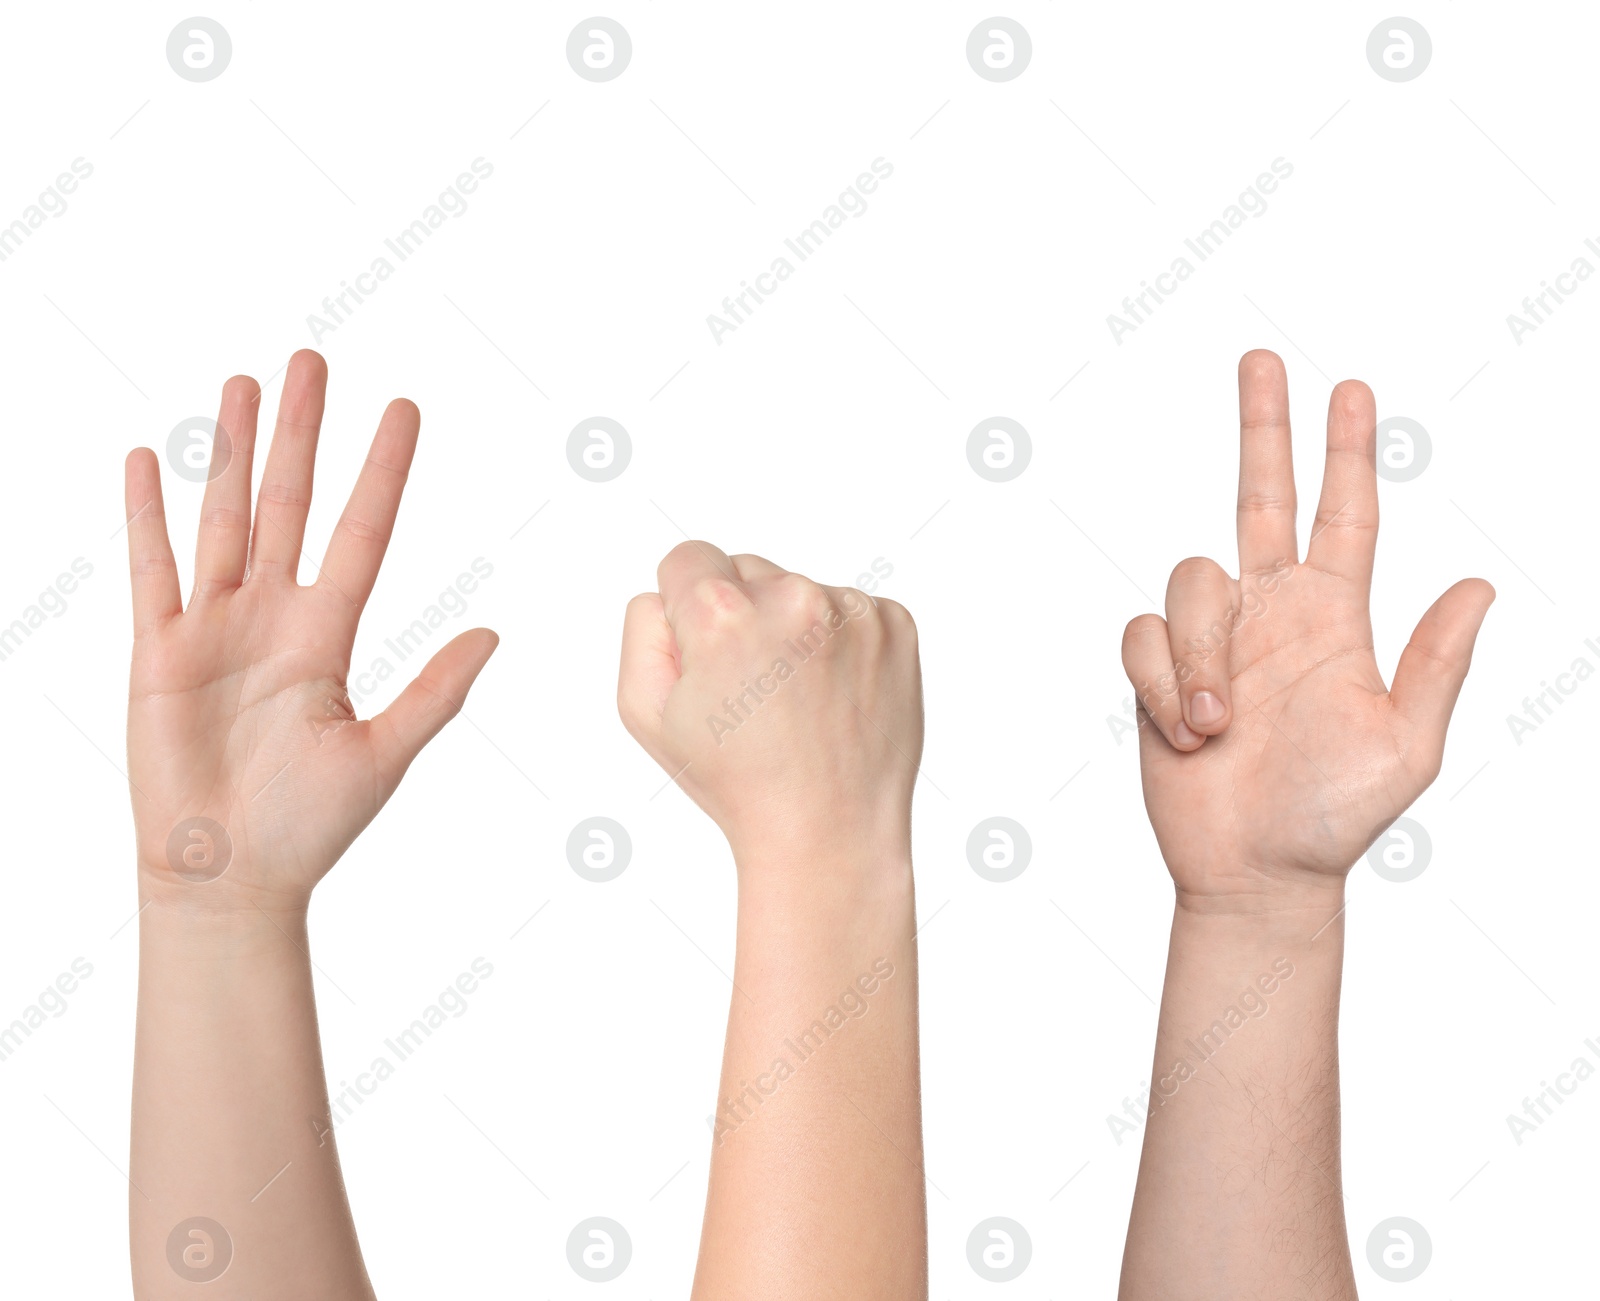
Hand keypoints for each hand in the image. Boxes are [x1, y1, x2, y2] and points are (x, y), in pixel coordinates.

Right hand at [124, 349, 496, 915]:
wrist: (230, 876)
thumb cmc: (310, 826)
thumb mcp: (383, 752)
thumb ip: (435, 691)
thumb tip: (495, 632)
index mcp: (329, 635)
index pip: (362, 531)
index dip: (381, 471)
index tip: (403, 410)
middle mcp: (274, 616)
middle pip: (291, 504)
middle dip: (303, 433)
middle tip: (315, 359)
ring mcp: (214, 627)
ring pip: (225, 518)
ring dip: (232, 452)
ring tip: (245, 385)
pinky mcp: (159, 651)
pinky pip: (153, 569)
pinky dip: (148, 514)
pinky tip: (152, 457)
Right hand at [617, 542, 921, 866]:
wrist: (831, 830)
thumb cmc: (736, 781)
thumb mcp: (644, 711)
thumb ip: (644, 626)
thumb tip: (672, 590)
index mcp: (721, 613)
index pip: (686, 559)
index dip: (686, 614)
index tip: (708, 662)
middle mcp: (792, 598)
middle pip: (747, 570)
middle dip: (742, 618)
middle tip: (753, 693)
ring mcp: (851, 611)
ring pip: (800, 592)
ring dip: (793, 631)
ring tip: (796, 701)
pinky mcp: (895, 625)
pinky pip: (848, 612)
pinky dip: (840, 645)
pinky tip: (832, 696)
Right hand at [1121, 350, 1492, 908]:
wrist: (1254, 871)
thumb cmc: (1335, 817)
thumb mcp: (1407, 747)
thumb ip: (1434, 665)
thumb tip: (1481, 585)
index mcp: (1335, 619)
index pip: (1345, 516)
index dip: (1349, 453)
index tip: (1352, 389)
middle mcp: (1272, 613)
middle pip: (1261, 496)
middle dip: (1264, 426)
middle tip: (1262, 360)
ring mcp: (1212, 640)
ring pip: (1189, 580)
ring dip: (1200, 653)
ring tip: (1217, 722)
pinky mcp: (1156, 669)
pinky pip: (1141, 635)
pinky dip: (1160, 679)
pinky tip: (1187, 729)